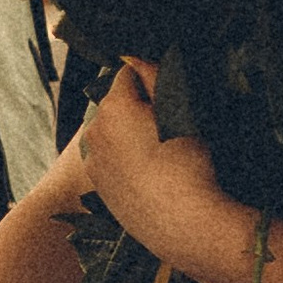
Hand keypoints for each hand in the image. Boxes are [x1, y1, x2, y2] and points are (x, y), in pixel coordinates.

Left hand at [78, 64, 235, 262]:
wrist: (185, 226)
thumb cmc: (189, 165)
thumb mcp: (181, 113)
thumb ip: (156, 77)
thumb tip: (135, 55)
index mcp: (112, 108)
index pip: (128, 74)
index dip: (152, 80)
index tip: (172, 97)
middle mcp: (94, 132)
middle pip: (116, 104)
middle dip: (139, 107)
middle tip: (171, 126)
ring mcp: (93, 162)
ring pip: (113, 133)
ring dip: (131, 133)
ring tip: (163, 153)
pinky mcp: (100, 188)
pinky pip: (112, 160)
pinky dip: (127, 159)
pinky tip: (152, 173)